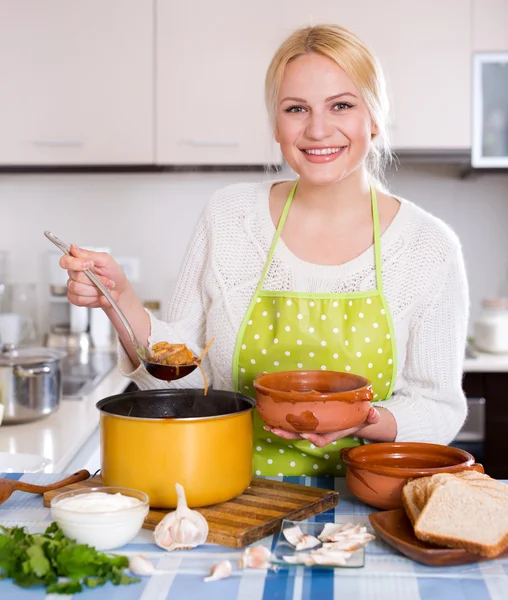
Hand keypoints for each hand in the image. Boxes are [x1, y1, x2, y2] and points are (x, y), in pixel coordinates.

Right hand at [60, 245, 129, 308]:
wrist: (120, 291)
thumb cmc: (113, 274)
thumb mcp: (106, 260)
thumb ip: (90, 254)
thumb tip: (74, 248)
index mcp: (79, 262)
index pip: (65, 261)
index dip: (75, 263)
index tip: (90, 264)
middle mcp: (74, 274)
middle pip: (76, 276)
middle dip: (95, 279)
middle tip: (106, 280)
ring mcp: (73, 286)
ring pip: (77, 289)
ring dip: (95, 289)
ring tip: (104, 288)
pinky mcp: (75, 298)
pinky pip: (78, 299)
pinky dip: (92, 298)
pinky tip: (99, 295)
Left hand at [263, 407, 380, 446]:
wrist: (355, 418)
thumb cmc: (360, 416)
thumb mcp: (368, 415)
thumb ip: (371, 415)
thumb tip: (374, 413)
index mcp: (332, 433)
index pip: (321, 439)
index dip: (312, 437)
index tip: (305, 433)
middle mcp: (320, 432)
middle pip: (301, 436)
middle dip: (288, 433)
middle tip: (274, 429)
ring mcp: (313, 427)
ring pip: (294, 430)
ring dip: (280, 428)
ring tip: (267, 425)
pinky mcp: (308, 420)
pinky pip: (294, 422)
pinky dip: (282, 419)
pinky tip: (271, 415)